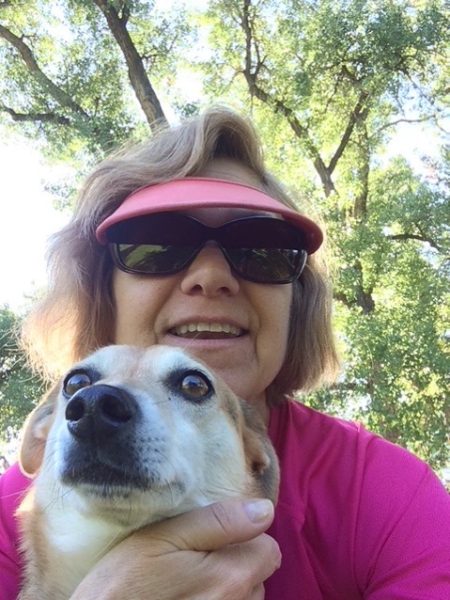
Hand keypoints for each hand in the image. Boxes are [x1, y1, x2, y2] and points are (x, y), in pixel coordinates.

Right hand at [70, 498, 280, 599]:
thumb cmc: (125, 582)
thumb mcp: (164, 536)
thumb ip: (218, 521)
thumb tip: (264, 510)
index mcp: (231, 576)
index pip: (268, 548)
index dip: (243, 536)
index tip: (213, 536)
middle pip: (258, 575)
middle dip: (236, 562)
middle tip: (195, 559)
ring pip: (244, 598)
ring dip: (226, 587)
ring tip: (187, 583)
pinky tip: (186, 598)